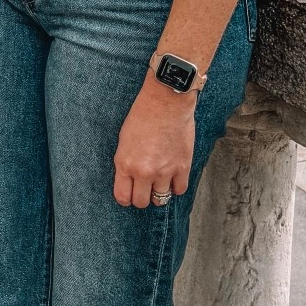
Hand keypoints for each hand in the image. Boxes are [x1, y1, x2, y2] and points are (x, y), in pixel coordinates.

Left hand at [114, 78, 195, 206]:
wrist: (166, 102)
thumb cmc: (142, 116)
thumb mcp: (123, 140)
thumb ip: (125, 163)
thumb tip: (129, 180)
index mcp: (125, 164)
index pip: (123, 197)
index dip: (125, 198)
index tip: (129, 194)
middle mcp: (144, 172)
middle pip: (141, 202)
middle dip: (141, 197)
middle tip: (144, 188)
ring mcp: (164, 171)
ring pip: (160, 199)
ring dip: (159, 192)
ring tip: (159, 181)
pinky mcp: (182, 167)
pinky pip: (179, 190)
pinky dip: (176, 186)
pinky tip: (172, 177)